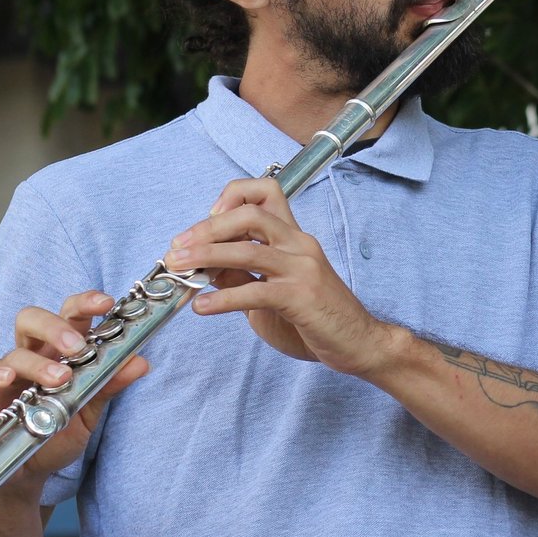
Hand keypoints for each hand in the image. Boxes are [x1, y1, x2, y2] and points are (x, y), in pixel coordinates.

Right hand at [0, 291, 150, 483]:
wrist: (27, 475)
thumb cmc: (58, 436)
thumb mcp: (89, 413)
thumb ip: (109, 386)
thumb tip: (141, 362)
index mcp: (60, 352)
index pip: (69, 315)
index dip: (85, 303)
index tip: (106, 303)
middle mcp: (32, 355)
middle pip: (33, 319)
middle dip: (56, 326)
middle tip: (78, 346)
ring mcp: (5, 374)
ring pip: (14, 351)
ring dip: (38, 363)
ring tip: (58, 380)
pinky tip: (6, 378)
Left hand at [166, 177, 403, 374]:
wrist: (360, 343)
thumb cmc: (318, 318)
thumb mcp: (274, 291)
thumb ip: (244, 275)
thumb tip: (205, 266)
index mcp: (293, 237)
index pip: (264, 193)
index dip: (230, 198)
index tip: (205, 223)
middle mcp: (299, 244)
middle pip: (248, 215)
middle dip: (206, 229)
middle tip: (177, 249)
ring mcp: (302, 268)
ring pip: (246, 249)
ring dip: (205, 257)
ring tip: (179, 269)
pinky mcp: (301, 297)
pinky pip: (254, 292)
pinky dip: (222, 299)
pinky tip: (202, 308)